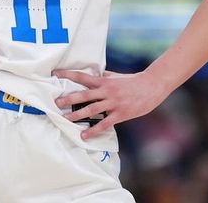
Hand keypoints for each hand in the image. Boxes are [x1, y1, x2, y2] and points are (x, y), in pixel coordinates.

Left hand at [52, 69, 167, 139]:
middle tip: (55, 103)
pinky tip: (84, 135)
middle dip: (68, 99)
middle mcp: (106, 91)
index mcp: (104, 80)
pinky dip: (93, 130)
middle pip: (83, 95)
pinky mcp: (120, 113)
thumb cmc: (134, 80)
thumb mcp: (117, 76)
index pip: (82, 76)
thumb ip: (105, 76)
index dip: (67, 74)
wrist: (152, 86)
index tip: (55, 73)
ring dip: (77, 115)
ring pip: (91, 109)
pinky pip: (104, 123)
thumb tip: (96, 72)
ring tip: (65, 119)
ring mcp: (113, 103)